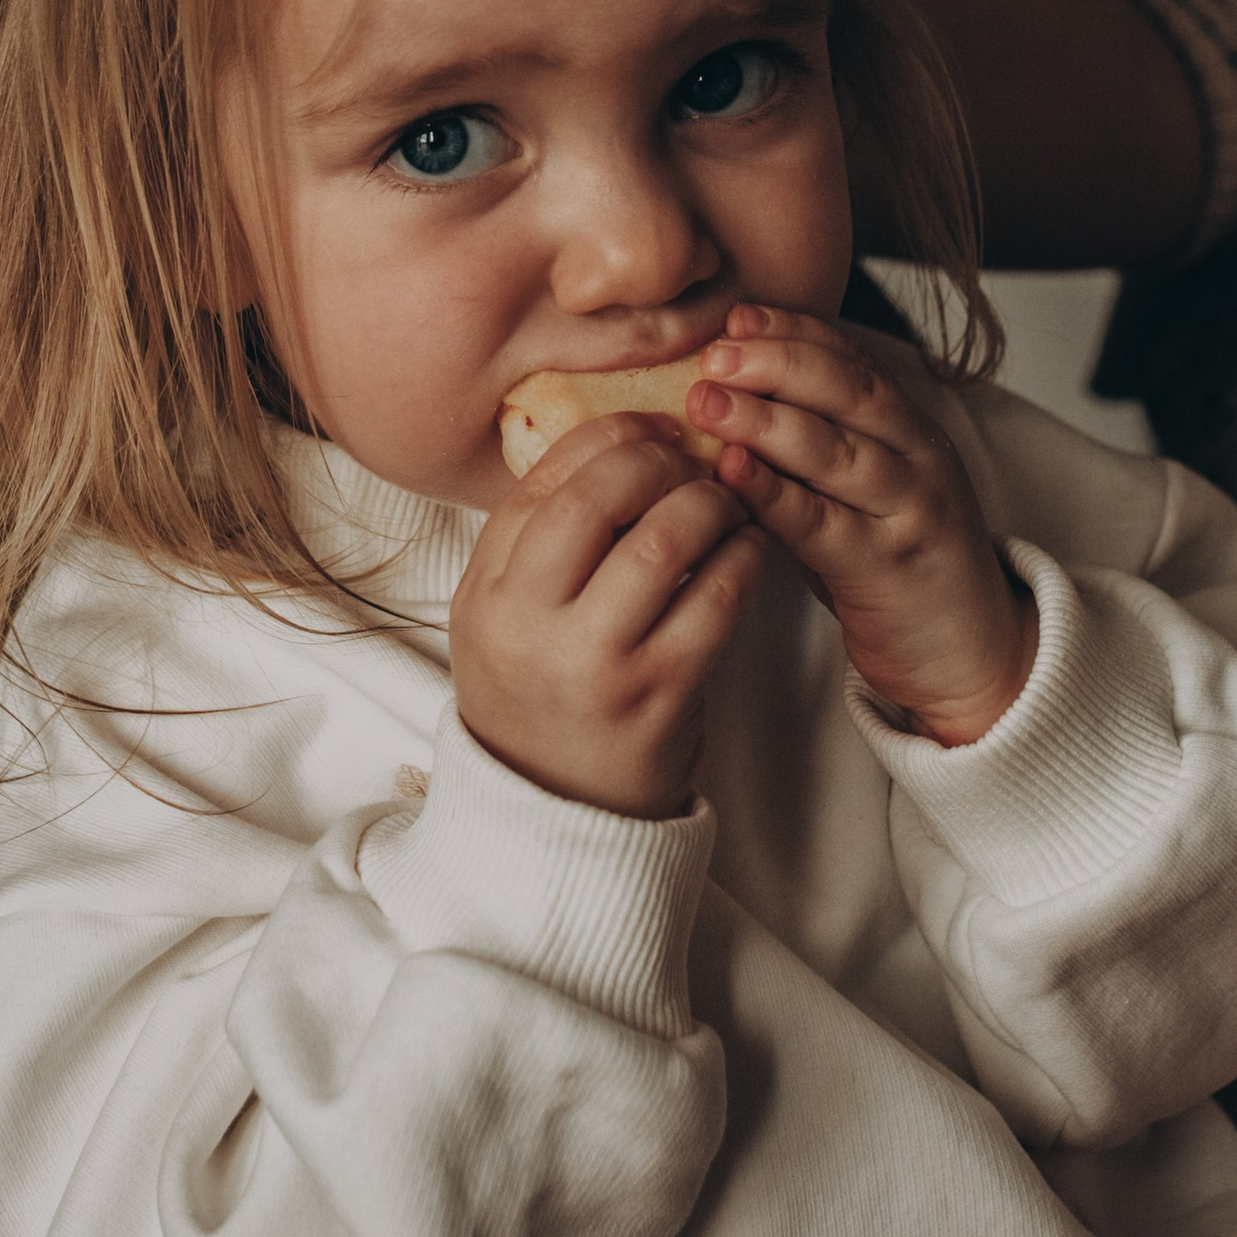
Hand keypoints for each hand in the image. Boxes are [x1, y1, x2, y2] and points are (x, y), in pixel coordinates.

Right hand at [450, 417, 762, 819]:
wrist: (558, 812)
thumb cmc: (541, 694)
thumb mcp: (501, 617)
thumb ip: (536, 540)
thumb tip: (613, 442)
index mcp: (486, 594)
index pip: (542, 482)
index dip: (605, 436)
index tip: (648, 425)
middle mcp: (530, 624)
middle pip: (598, 497)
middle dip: (658, 459)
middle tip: (691, 459)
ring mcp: (598, 662)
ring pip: (664, 540)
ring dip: (709, 502)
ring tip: (725, 500)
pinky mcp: (662, 694)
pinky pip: (716, 598)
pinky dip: (743, 557)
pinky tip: (749, 547)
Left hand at [685, 307, 1032, 744]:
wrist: (970, 653)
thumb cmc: (897, 563)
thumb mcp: (866, 489)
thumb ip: (817, 441)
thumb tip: (731, 389)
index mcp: (912, 429)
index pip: (853, 360)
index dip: (794, 331)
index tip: (737, 315)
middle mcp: (918, 459)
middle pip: (847, 391)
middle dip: (776, 362)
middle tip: (714, 352)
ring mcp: (909, 513)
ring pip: (836, 450)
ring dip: (765, 419)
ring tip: (706, 401)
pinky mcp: (889, 570)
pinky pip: (824, 525)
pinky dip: (775, 494)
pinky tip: (732, 473)